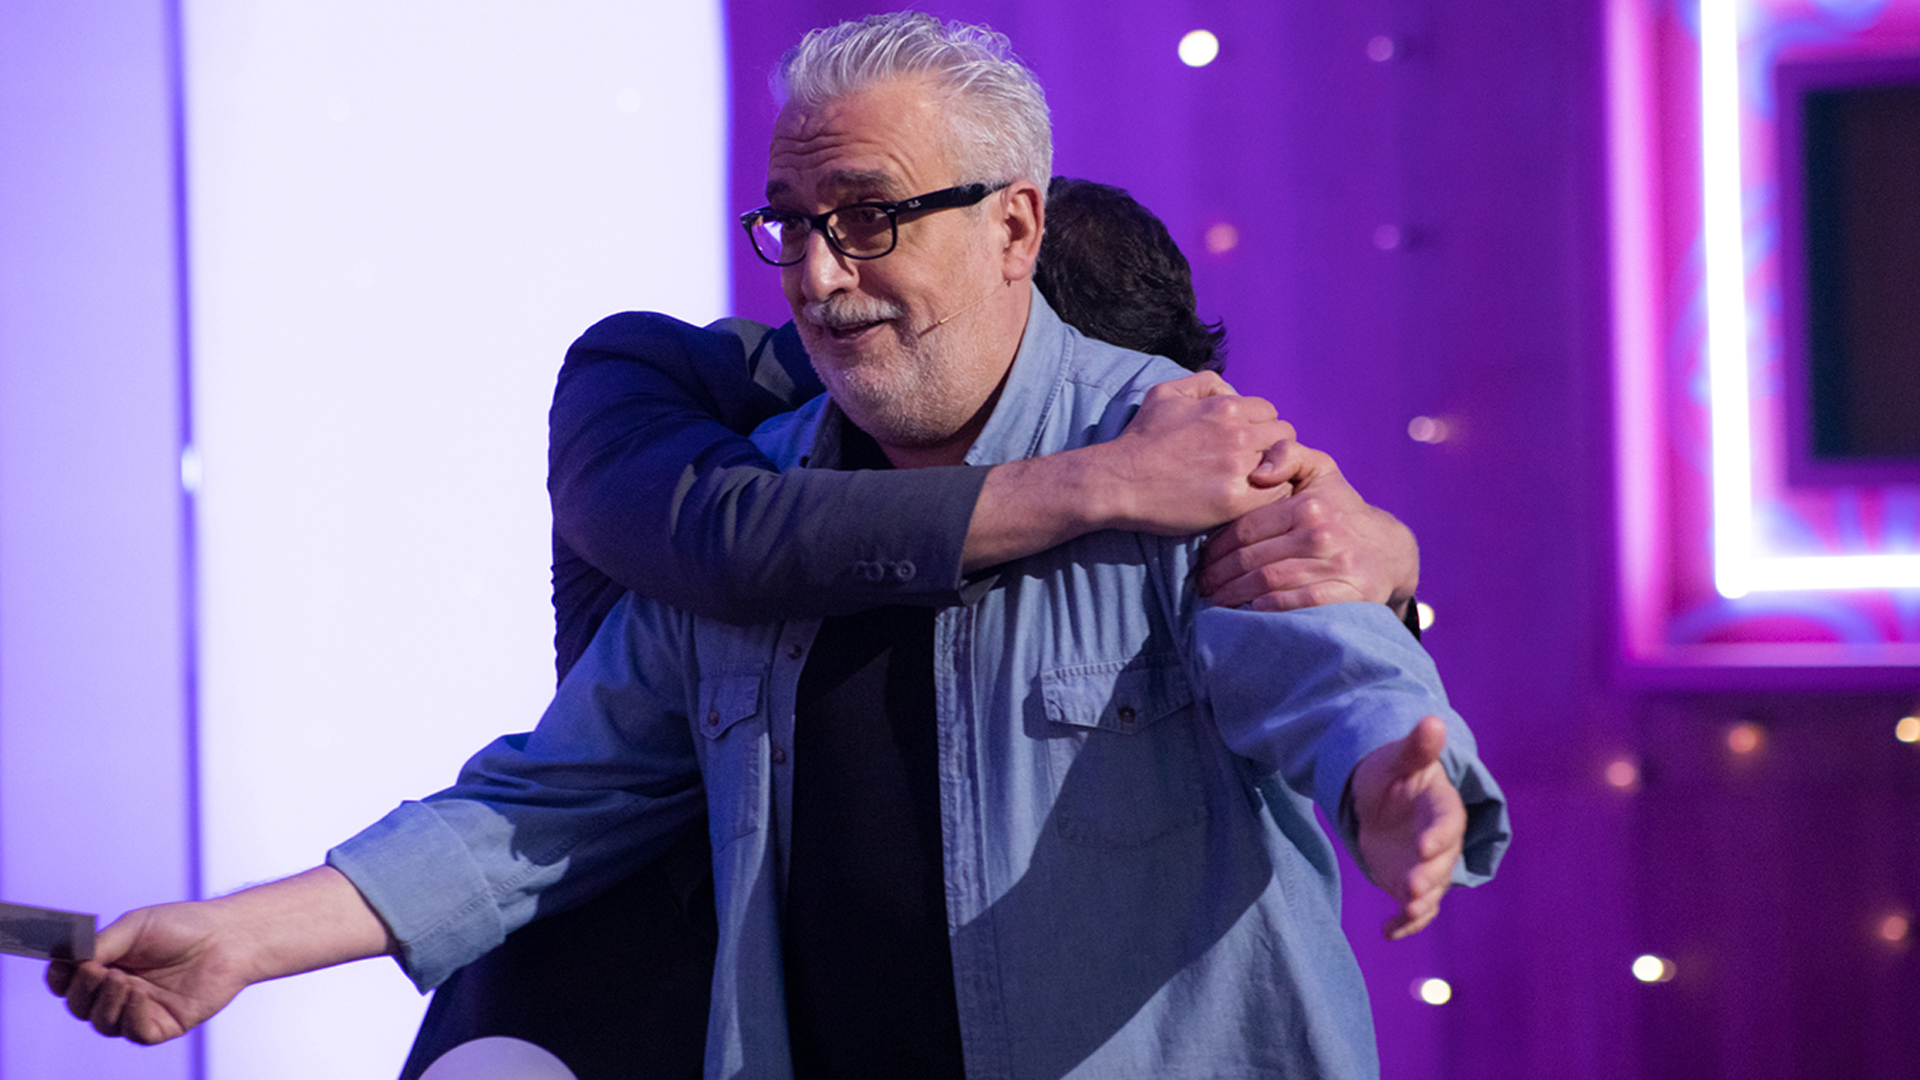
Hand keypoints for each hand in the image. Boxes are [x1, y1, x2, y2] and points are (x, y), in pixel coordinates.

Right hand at [48, 901, 253, 1043]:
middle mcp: (120, 991)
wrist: (230, 936)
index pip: (68, 982)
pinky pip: (134, 1031)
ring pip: (103, 1022)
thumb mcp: (135, 926)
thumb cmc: (184, 926)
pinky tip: (140, 994)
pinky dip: (131, 1014)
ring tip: (122, 979)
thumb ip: (102, 944)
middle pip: (80, 1005)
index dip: (58, 977)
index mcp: (108, 966)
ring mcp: (140, 1010)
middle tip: (95, 970)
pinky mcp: (163, 1025)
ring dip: (106, 1002)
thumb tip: (72, 960)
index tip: (60, 966)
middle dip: (81, 990)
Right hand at [1092, 371, 1294, 534]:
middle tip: (1254, 462)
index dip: (1260, 426)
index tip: (1247, 441)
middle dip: (1271, 446)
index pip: (1269, 411)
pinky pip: (1277, 495)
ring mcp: (1237, 468)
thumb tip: (1231, 391)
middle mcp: (1237, 434)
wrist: (1118, 481)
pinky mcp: (1234, 501)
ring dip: (1275, 472)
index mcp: (1225, 407)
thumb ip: (1205, 382)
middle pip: (1283, 436)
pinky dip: (1271, 496)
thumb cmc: (1140, 438)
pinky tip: (1252, 499)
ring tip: (1255, 482)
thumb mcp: (1166, 393)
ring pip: (1286, 465)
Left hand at [1198, 444, 1417, 612]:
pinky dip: (1269, 607)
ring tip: (1216, 599)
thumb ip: (1287, 454)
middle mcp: (1321, 533)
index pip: (1245, 528)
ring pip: (1268, 582)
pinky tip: (1249, 609)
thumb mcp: (1319, 470)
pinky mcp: (1349, 594)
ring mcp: (1336, 565)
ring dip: (1234, 593)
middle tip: (1202, 583)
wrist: (1387, 550)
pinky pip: (1297, 602)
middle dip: (1219, 574)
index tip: (1201, 559)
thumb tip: (1257, 471)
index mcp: (1307, 504)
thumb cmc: (1340, 507)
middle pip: (1252, 558)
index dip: (1217, 546)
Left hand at [1349, 716, 1465, 939]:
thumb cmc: (1391, 774)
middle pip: (1442, 862)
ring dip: (1420, 903)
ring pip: (1431, 890)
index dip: (1439, 835)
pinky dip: (1404, 924)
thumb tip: (1433, 721)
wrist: (1383, 798)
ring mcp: (1427, 866)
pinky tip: (1388, 933)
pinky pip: (1413, 909)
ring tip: (1406, 911)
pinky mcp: (1411, 884)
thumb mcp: (1396, 759)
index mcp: (1443, 808)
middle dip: (1429, 876)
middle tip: (1411, 887)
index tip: (1425, 846)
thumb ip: (1416, 748)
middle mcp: (1441, 842)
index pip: (1448, 823)